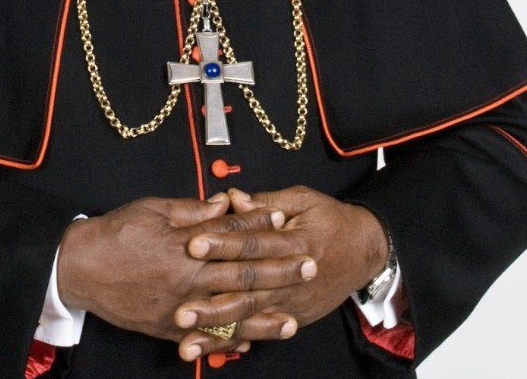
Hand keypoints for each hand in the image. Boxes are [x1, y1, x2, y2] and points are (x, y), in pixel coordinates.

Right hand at [56, 194, 285, 341]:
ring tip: (293, 317)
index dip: (260, 224)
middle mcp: (190, 281)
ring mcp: (182, 309)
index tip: (285, 218)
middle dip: (279, 271)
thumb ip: (193, 210)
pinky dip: (231, 342)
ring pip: (231, 316)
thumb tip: (224, 204)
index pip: (234, 235)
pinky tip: (253, 343)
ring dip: (265, 317)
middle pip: (243, 276)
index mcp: (189, 248)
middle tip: (308, 265)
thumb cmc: (117, 233)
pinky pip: (207, 339)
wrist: (82, 267)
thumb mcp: (155, 209)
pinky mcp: (170, 329)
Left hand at [175, 186, 388, 360]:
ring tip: (187, 338)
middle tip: (180, 308)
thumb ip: (266, 202)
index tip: (193, 244)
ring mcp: (295, 303)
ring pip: (252, 318)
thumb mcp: (303, 200)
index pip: (254, 244)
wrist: (367, 251)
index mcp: (296, 241)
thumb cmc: (331, 219)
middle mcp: (295, 277)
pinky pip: (262, 332)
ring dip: (219, 330)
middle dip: (213, 302)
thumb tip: (232, 198)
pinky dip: (238, 341)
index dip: (224, 243)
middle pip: (249, 290)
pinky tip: (213, 348)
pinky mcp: (295, 318)